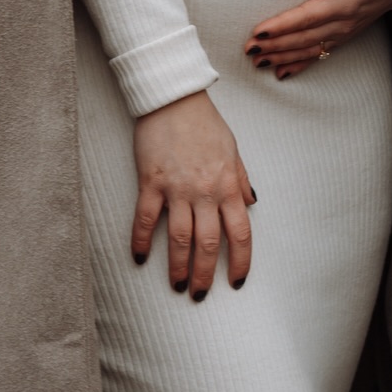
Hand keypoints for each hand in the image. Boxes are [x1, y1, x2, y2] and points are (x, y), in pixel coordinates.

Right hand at [132, 90, 255, 297]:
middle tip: (200, 294)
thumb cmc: (204, 122)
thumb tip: (251, 203)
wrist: (174, 97)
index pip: (240, 234)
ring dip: (178, 267)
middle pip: (208, 244)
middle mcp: (205, 191)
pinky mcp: (151, 182)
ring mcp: (177, 188)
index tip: (236, 282)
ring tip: (177, 285)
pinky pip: (147, 219)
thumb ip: (240, 179)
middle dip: (205, 275)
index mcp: (227, 185)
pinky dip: (142, 241)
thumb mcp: (232, 148)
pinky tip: (141, 258)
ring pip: (180, 239)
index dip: (240, 262)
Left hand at [244, 0, 391, 79]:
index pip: (309, 17)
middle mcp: (344, 22)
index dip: (284, 25)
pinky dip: (299, 64)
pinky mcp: (343, 35)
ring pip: (308, 49)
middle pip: (304, 37)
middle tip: (248, 50)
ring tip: (257, 61)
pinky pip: (319, 54)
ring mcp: (344, 32)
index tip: (260, 31)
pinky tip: (281, 72)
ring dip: (282, 56)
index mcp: (348, 2)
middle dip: (276, 45)